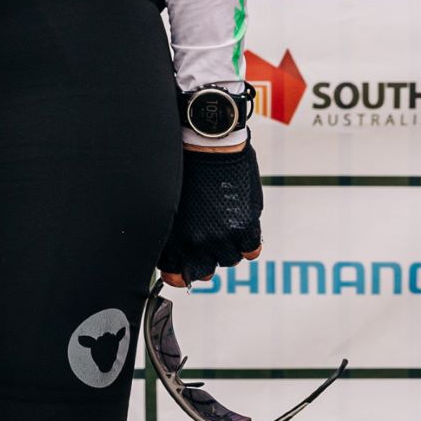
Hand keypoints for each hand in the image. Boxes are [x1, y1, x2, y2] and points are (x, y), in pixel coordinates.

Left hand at [157, 141, 261, 286]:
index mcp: (174, 239)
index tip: (184, 267)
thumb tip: (177, 253)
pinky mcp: (245, 228)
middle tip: (208, 241)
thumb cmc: (183, 168)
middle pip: (205, 272)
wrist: (206, 145)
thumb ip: (174, 233)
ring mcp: (222, 238)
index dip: (181, 273)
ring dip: (228, 246)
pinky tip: (240, 225)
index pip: (176, 276)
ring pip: (229, 260)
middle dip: (206, 260)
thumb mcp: (169, 205)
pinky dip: (248, 242)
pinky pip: (251, 251)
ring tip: (223, 222)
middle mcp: (197, 244)